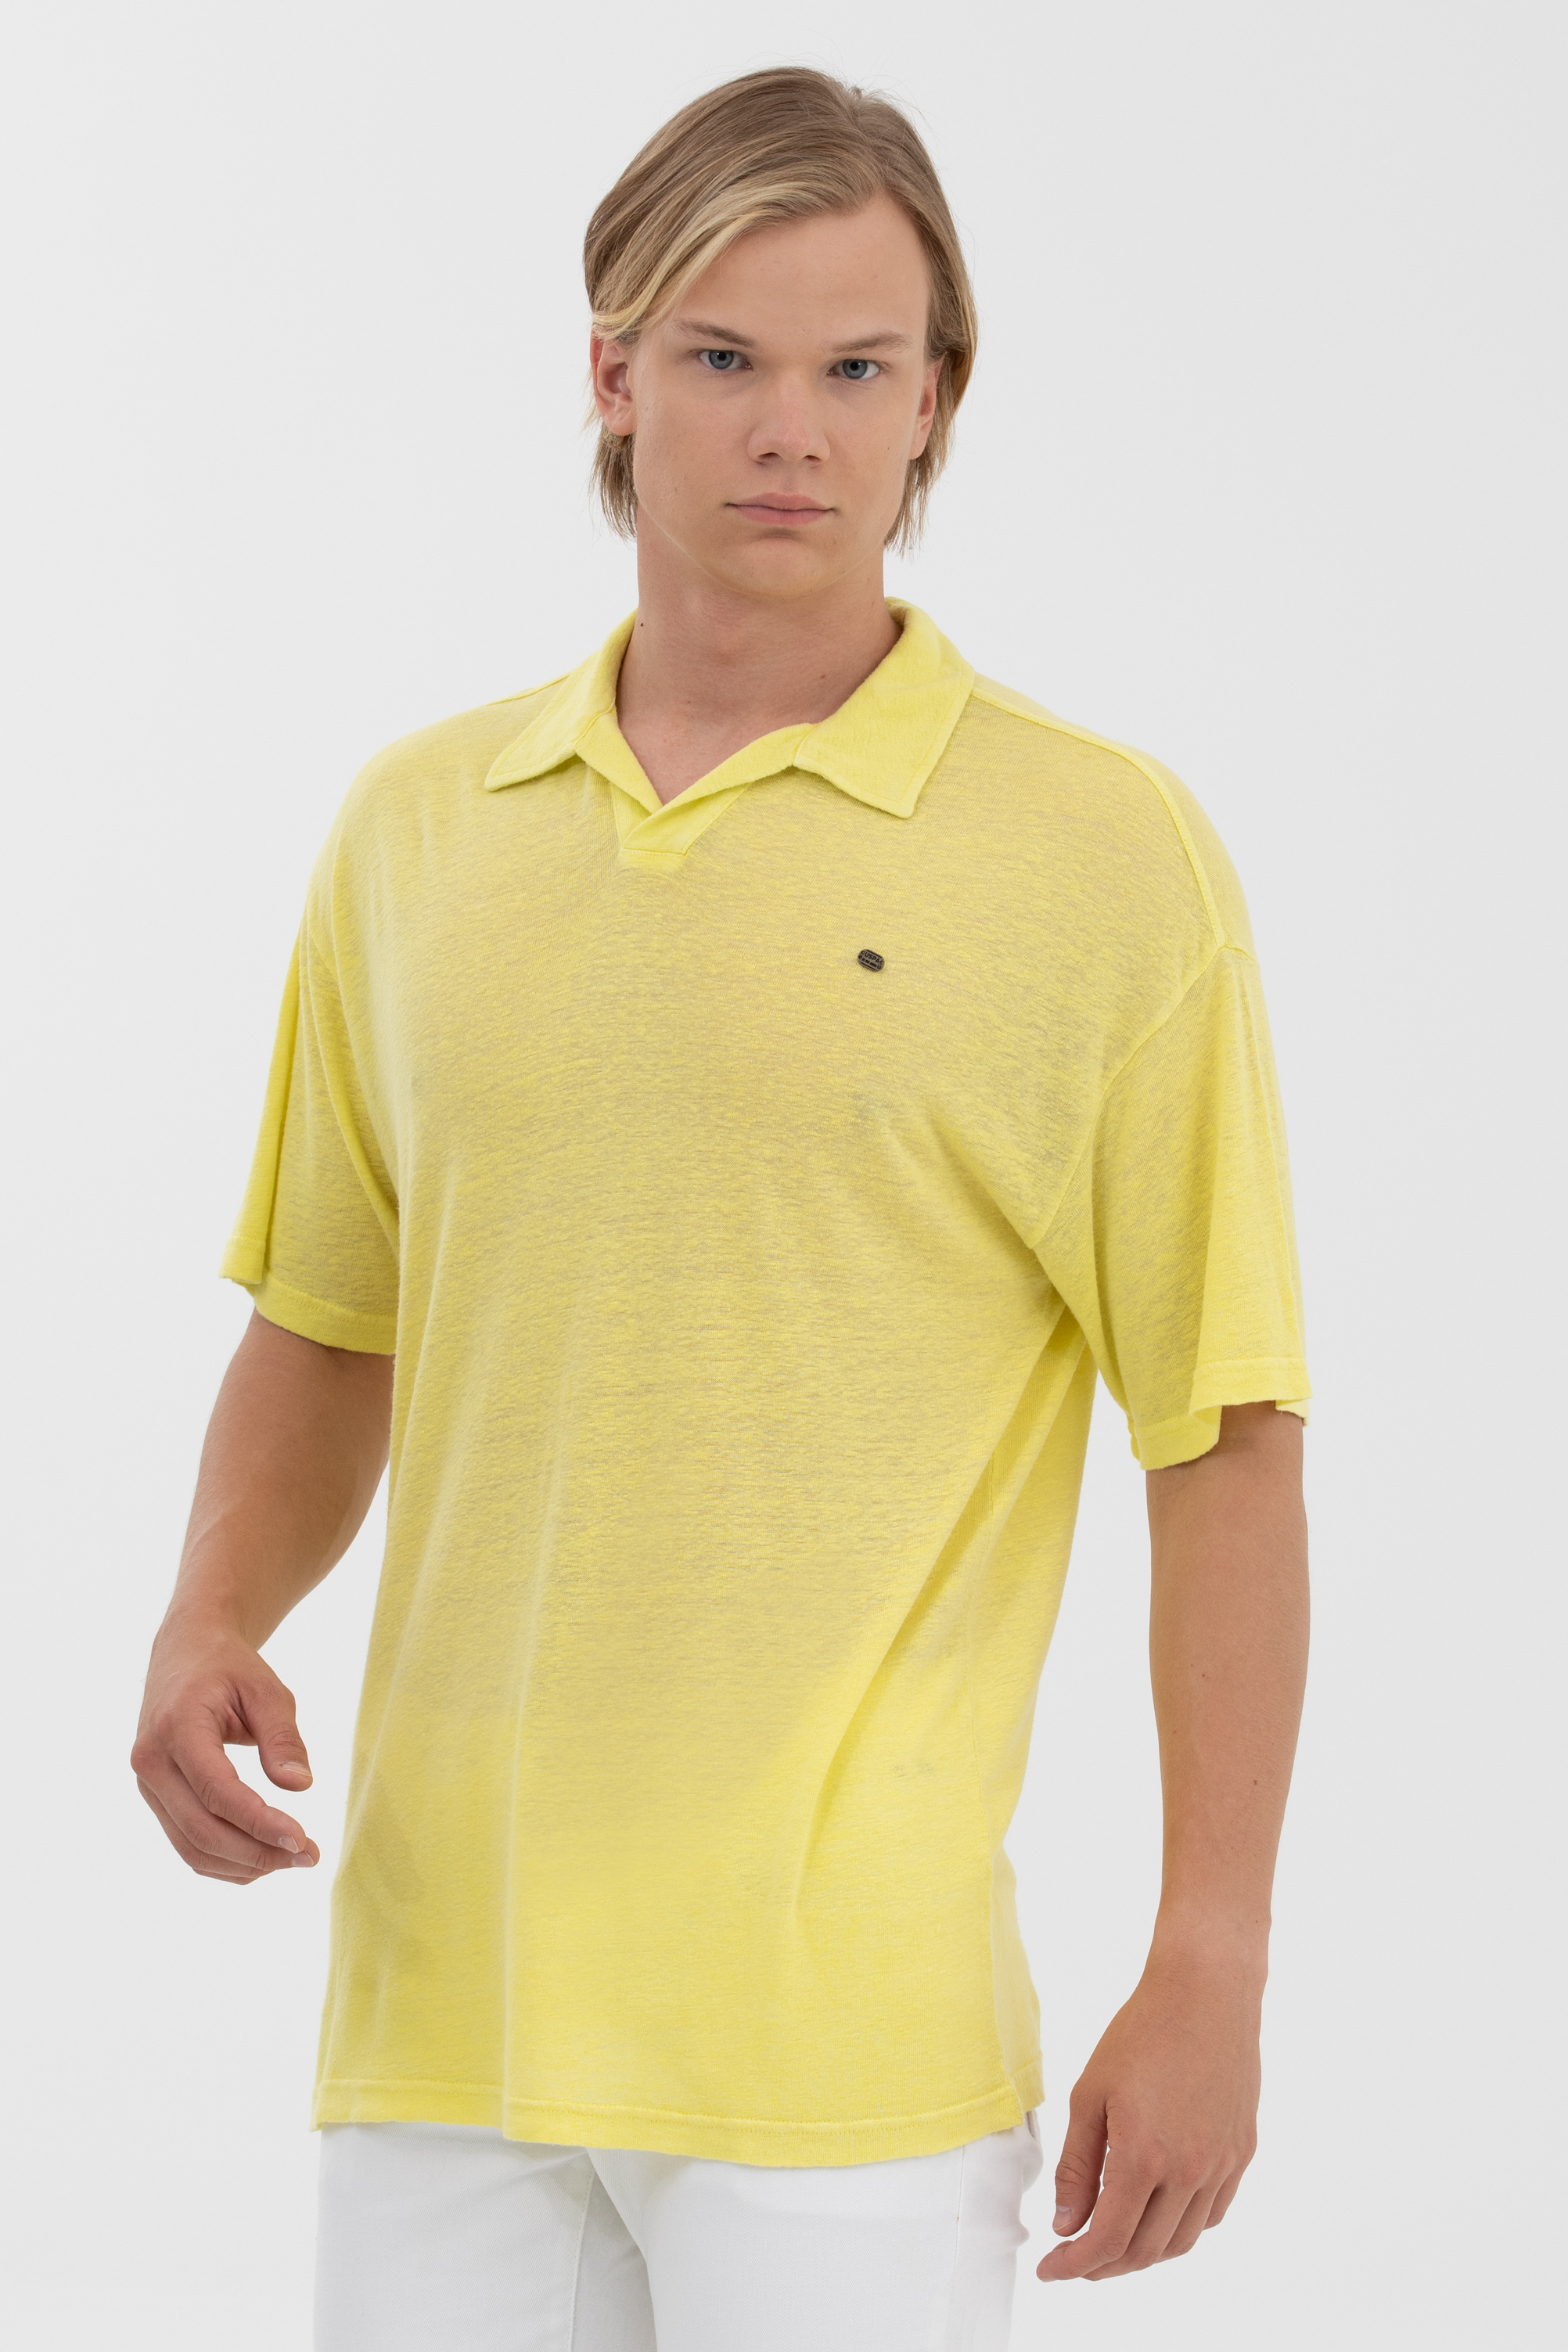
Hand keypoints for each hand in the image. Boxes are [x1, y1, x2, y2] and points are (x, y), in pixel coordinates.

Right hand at [131, 1618, 320, 1884]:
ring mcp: (148, 1783)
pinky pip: (186, 1843)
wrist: (184, 1652)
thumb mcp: (266, 1689)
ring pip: (191, 1846)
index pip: (216, 1790)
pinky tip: (264, 1857)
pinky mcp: (156, 1797)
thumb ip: (282, 1737)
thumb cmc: (229, 1668)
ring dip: (244, 1864)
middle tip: (310, 1856)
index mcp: (177, 1726)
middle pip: (201, 1829)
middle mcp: (151, 1760)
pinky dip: (225, 1861)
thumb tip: (300, 1786)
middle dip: (258, 1852)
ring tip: (294, 1858)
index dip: (258, 1822)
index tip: (302, 1839)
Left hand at [1036, 1942, 1262, 2280]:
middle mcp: (1189, 2172)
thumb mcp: (1090, 2095)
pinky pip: (1211, 2214)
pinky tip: (1158, 2214)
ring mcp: (1222, 2166)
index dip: (1074, 2264)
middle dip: (1104, 2265)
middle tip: (1075, 2259)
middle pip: (1145, 2250)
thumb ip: (1078, 2166)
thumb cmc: (1142, 2033)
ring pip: (1182, 2241)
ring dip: (1144, 2254)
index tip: (1050, 2270)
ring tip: (1112, 2242)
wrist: (1207, 1993)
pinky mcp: (1242, 2153)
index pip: (1107, 2240)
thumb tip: (1066, 2223)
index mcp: (1144, 2157)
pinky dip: (1181, 2228)